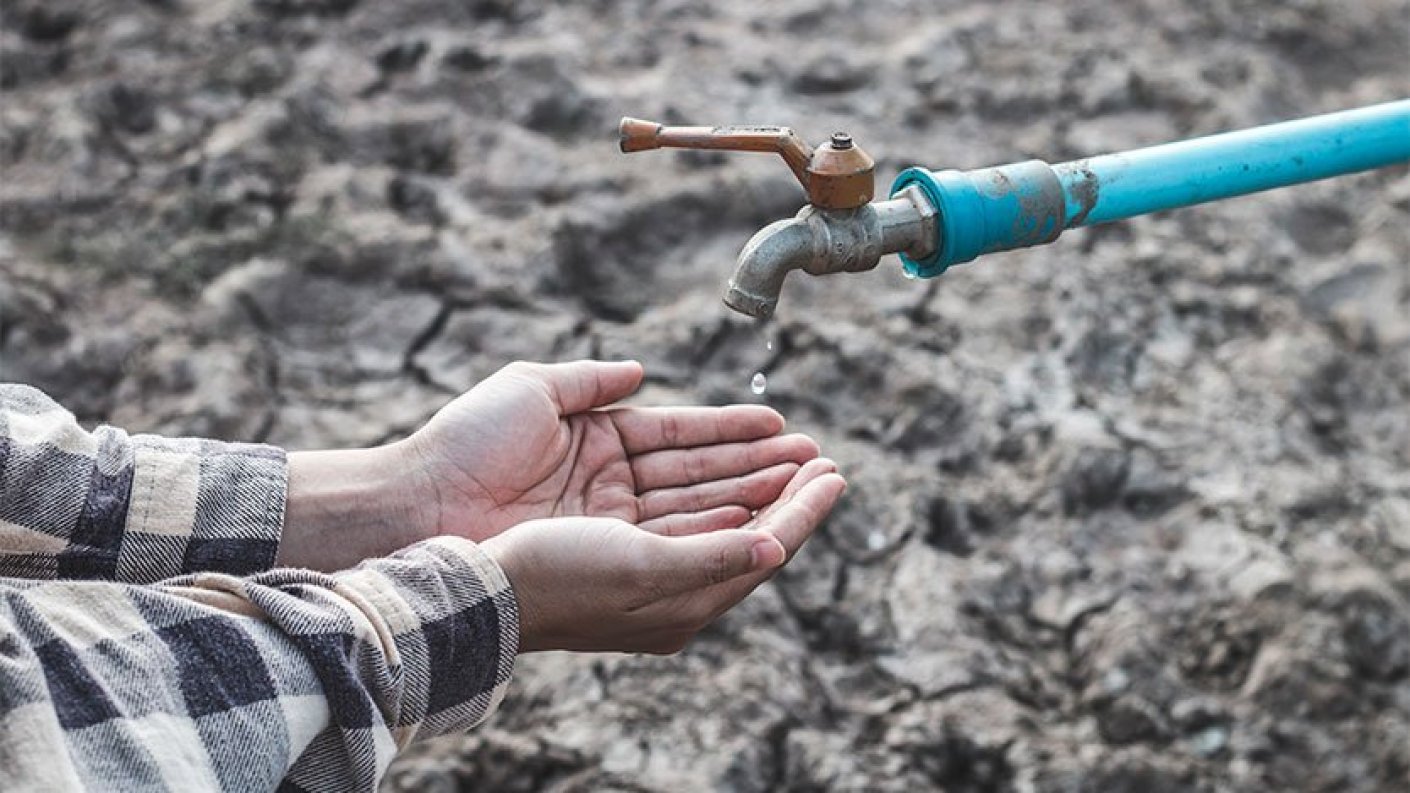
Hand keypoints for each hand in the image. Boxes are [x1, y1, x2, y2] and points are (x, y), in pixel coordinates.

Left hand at [403, 360, 818, 540]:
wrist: (419, 505)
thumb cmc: (464, 444)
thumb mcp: (533, 391)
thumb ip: (591, 380)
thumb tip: (639, 370)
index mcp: (599, 445)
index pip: (683, 438)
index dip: (734, 431)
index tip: (781, 424)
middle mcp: (613, 492)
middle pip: (705, 479)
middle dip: (764, 469)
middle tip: (819, 459)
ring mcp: (614, 530)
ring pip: (705, 512)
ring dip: (760, 498)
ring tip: (813, 482)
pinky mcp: (613, 563)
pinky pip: (684, 546)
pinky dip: (729, 533)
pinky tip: (773, 518)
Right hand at [482, 458, 845, 652]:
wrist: (480, 587)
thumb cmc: (557, 579)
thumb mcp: (643, 568)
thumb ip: (714, 557)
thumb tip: (778, 546)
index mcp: (685, 603)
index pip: (765, 548)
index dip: (803, 509)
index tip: (837, 472)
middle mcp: (672, 588)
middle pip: (748, 531)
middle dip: (787, 491)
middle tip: (823, 456)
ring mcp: (645, 564)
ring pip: (717, 515)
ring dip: (754, 482)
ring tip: (791, 452)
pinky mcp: (619, 543)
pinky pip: (683, 511)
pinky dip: (713, 488)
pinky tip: (729, 473)